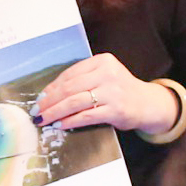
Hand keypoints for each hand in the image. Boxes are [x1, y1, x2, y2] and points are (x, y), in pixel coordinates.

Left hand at [31, 55, 176, 133]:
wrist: (147, 103)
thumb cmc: (119, 90)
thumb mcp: (104, 77)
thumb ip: (82, 80)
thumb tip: (49, 95)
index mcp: (103, 61)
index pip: (70, 74)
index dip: (52, 87)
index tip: (40, 98)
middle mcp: (108, 73)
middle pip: (70, 88)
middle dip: (50, 101)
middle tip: (37, 111)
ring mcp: (113, 92)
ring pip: (75, 102)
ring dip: (56, 112)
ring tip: (44, 119)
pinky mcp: (116, 110)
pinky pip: (86, 115)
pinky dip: (70, 121)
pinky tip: (61, 125)